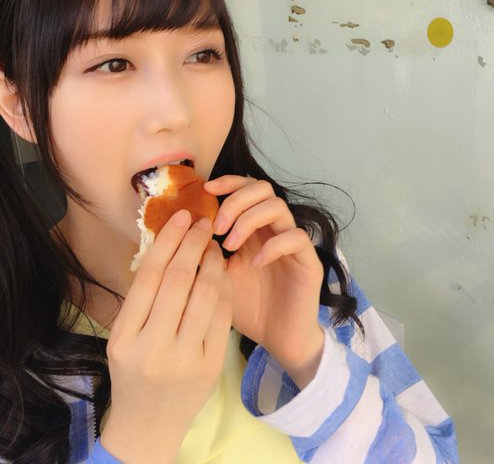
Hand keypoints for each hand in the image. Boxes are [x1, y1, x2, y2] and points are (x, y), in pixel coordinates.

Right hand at [101, 211, 231, 463]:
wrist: (149, 424)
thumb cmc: (132, 372)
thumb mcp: (122, 336)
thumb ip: (141, 297)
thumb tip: (165, 243)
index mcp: (124, 337)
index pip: (149, 276)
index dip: (168, 240)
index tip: (180, 217)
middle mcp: (154, 348)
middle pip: (180, 280)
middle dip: (193, 244)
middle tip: (202, 223)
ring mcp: (186, 358)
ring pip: (206, 294)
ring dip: (213, 261)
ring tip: (212, 245)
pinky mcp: (212, 365)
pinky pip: (222, 315)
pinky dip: (223, 286)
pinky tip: (221, 272)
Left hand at [204, 176, 324, 387]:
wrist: (278, 340)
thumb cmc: (248, 308)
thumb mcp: (218, 278)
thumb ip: (207, 253)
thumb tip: (186, 229)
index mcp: (254, 228)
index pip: (247, 188)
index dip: (228, 182)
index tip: (206, 190)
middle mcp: (274, 229)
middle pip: (263, 188)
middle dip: (236, 200)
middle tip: (217, 227)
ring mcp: (293, 243)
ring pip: (278, 206)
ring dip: (249, 219)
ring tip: (231, 244)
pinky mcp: (309, 261)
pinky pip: (296, 237)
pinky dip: (273, 245)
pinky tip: (255, 262)